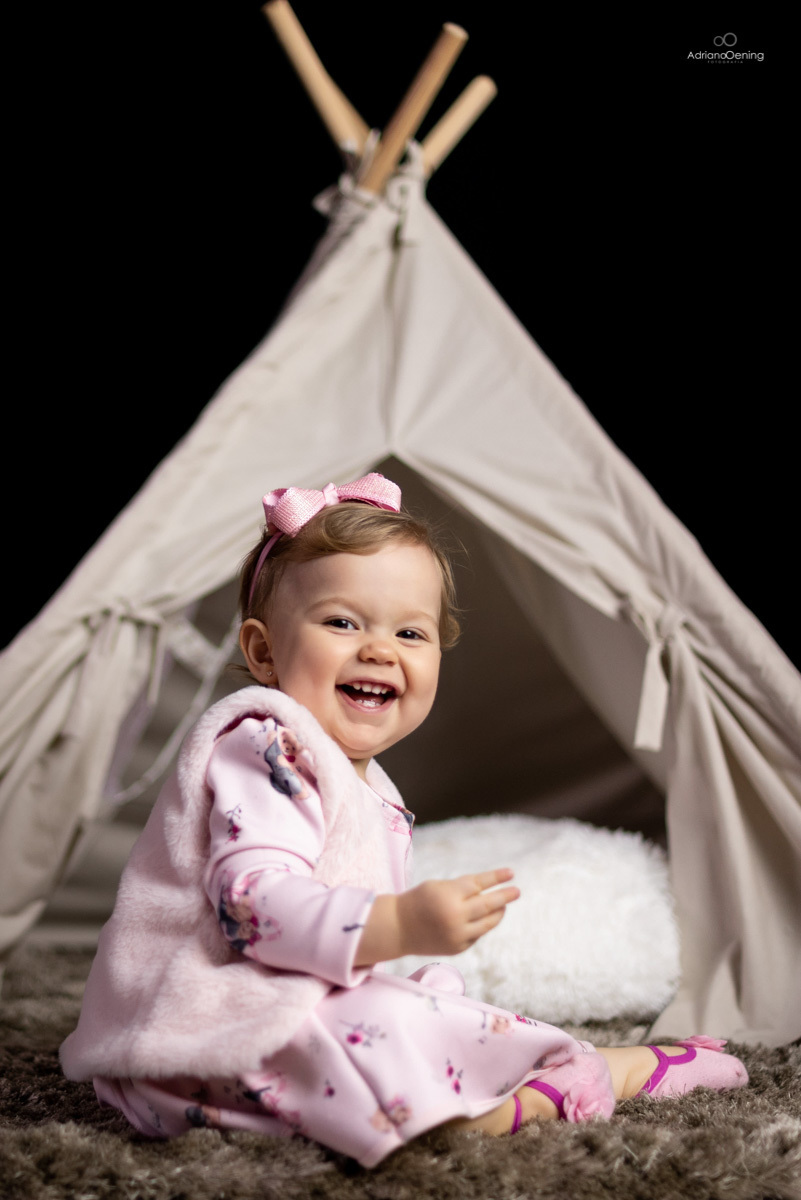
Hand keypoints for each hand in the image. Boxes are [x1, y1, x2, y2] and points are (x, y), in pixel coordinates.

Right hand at [396, 868, 518, 956]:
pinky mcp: (458, 947)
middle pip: (488, 904)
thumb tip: (490, 892)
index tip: (511, 872)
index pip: (478, 884)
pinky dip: (482, 925)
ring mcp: (458, 934)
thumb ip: (463, 889)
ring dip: (498, 913)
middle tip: (517, 891)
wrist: (399, 928)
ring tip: (504, 905)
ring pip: (487, 923)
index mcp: (448, 896)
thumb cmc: (420, 900)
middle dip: (505, 896)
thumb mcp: (439, 887)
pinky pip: (477, 934)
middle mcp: (455, 916)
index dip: (496, 877)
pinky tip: (485, 918)